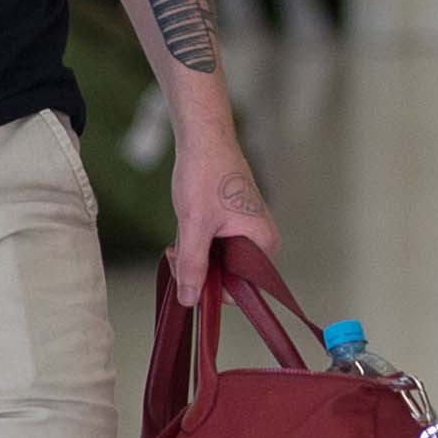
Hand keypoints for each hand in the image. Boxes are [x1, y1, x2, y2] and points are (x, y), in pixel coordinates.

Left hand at [168, 136, 277, 307]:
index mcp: (262, 245)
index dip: (209, 287)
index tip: (186, 272)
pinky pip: (213, 244)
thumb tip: (189, 299)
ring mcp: (246, 231)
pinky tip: (185, 227)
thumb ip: (193, 265)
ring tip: (179, 235)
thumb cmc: (206, 175)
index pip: (239, 288)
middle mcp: (259, 241)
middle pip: (226, 275)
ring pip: (216, 260)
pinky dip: (195, 240)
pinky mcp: (232, 222)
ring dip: (193, 253)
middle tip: (176, 250)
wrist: (204, 138)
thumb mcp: (194, 226)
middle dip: (197, 267)